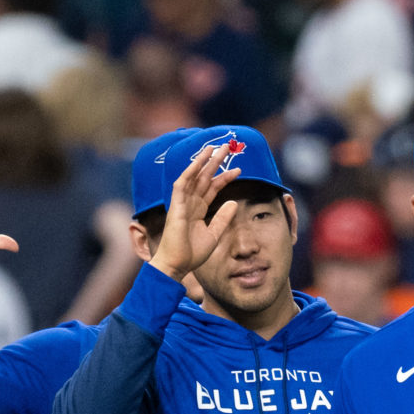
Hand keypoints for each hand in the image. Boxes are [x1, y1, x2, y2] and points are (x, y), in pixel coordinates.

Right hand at [151, 145, 240, 280]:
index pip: (212, 188)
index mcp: (197, 210)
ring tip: (214, 148)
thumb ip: (223, 218)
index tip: (238, 170)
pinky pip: (181, 185)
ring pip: (193, 177)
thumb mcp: (214, 234)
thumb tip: (233, 202)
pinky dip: (190, 172)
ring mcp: (181, 203)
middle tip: (226, 148)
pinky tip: (199, 162)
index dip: (224, 178)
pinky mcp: (175, 206)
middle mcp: (189, 203)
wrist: (178, 265)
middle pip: (203, 178)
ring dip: (202, 161)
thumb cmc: (192, 253)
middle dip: (214, 163)